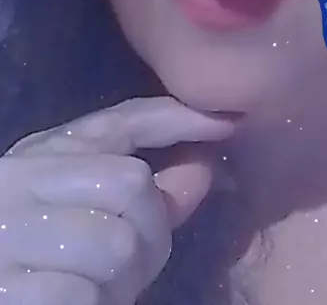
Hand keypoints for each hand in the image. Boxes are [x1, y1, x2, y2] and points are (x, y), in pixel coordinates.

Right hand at [0, 96, 236, 303]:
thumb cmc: (36, 253)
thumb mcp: (80, 210)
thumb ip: (144, 191)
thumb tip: (203, 167)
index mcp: (39, 155)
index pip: (119, 122)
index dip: (177, 119)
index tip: (226, 122)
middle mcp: (19, 181)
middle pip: (131, 184)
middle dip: (151, 231)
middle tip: (131, 264)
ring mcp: (9, 233)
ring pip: (116, 244)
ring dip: (123, 279)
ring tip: (98, 285)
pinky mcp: (8, 289)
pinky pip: (83, 293)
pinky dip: (91, 304)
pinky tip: (74, 302)